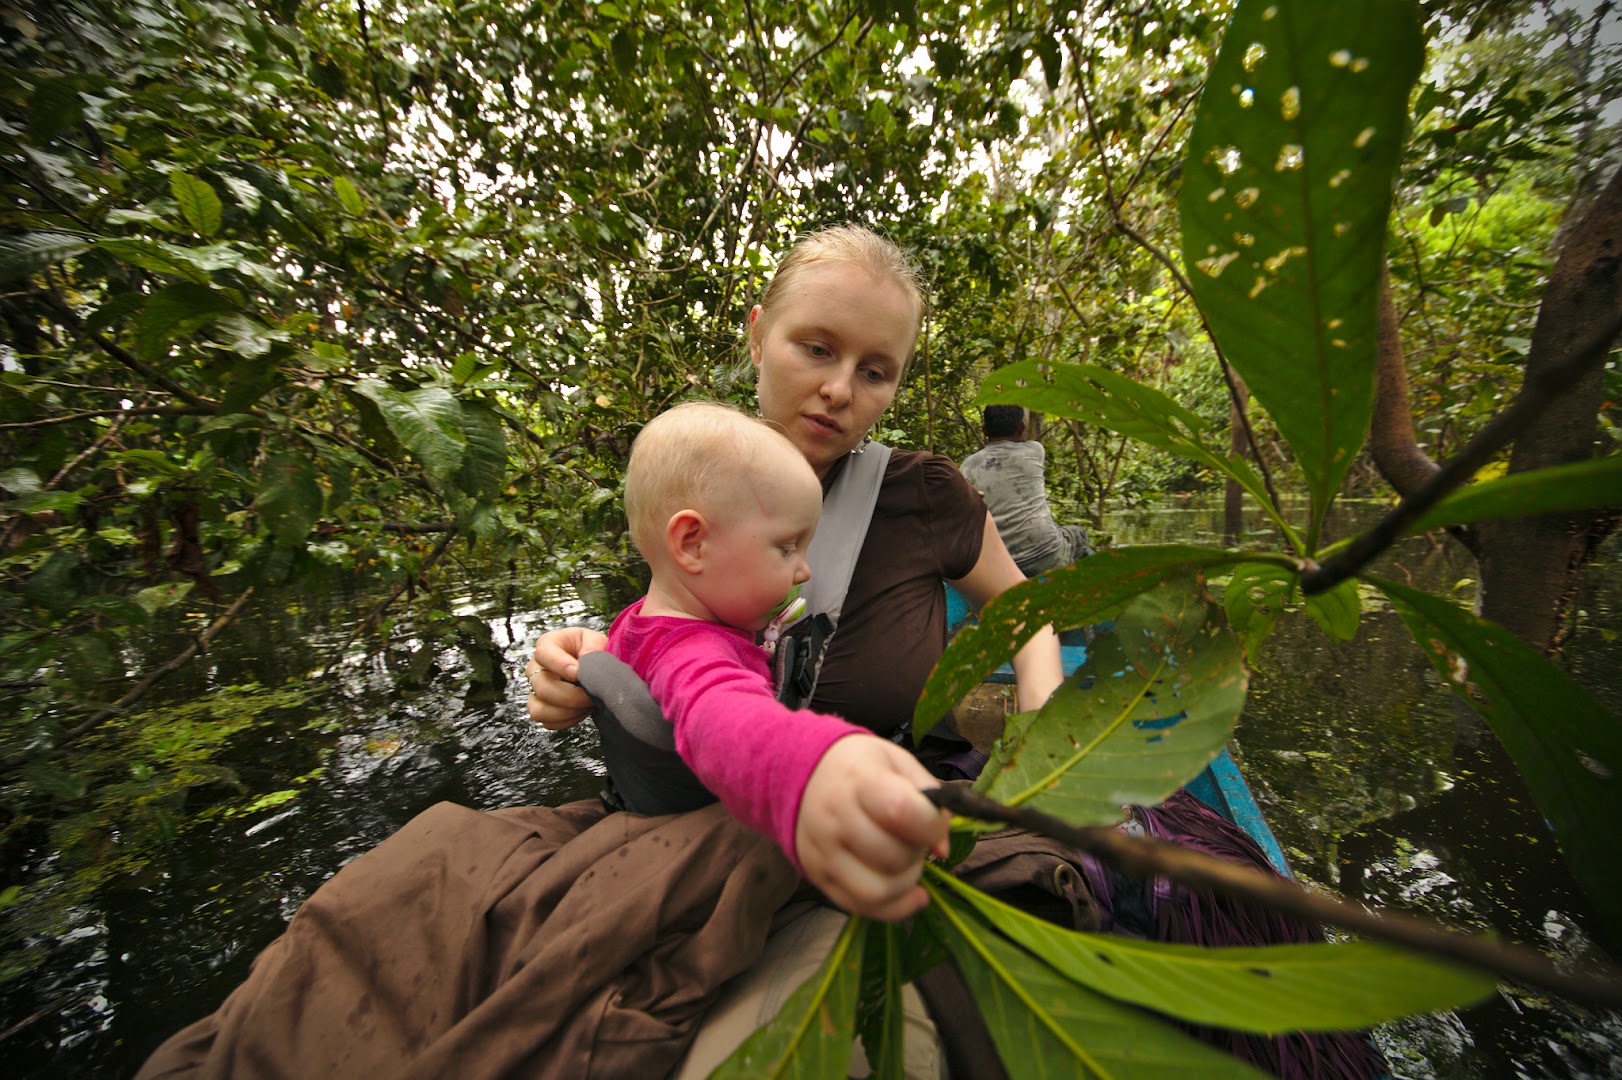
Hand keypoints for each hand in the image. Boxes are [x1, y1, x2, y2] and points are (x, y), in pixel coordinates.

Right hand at [524, 626, 607, 729]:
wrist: (590, 667)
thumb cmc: (590, 650)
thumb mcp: (596, 640)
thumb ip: (594, 645)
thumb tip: (586, 659)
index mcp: (547, 645)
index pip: (544, 654)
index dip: (561, 666)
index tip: (578, 674)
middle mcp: (535, 668)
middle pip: (542, 688)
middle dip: (571, 697)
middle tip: (591, 695)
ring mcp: (534, 691)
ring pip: (540, 710)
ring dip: (569, 712)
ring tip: (587, 704)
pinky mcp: (539, 709)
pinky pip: (548, 722)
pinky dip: (568, 720)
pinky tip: (581, 710)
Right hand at [793, 736, 950, 920]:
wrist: (802, 775)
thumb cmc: (859, 767)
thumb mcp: (897, 762)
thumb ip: (929, 798)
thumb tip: (942, 850)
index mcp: (859, 781)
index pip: (901, 811)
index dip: (931, 825)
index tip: (934, 822)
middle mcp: (834, 819)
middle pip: (892, 857)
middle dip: (918, 853)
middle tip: (915, 839)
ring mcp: (822, 853)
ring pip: (877, 892)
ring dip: (906, 883)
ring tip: (907, 863)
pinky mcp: (817, 877)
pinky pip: (860, 907)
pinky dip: (894, 907)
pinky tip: (909, 893)